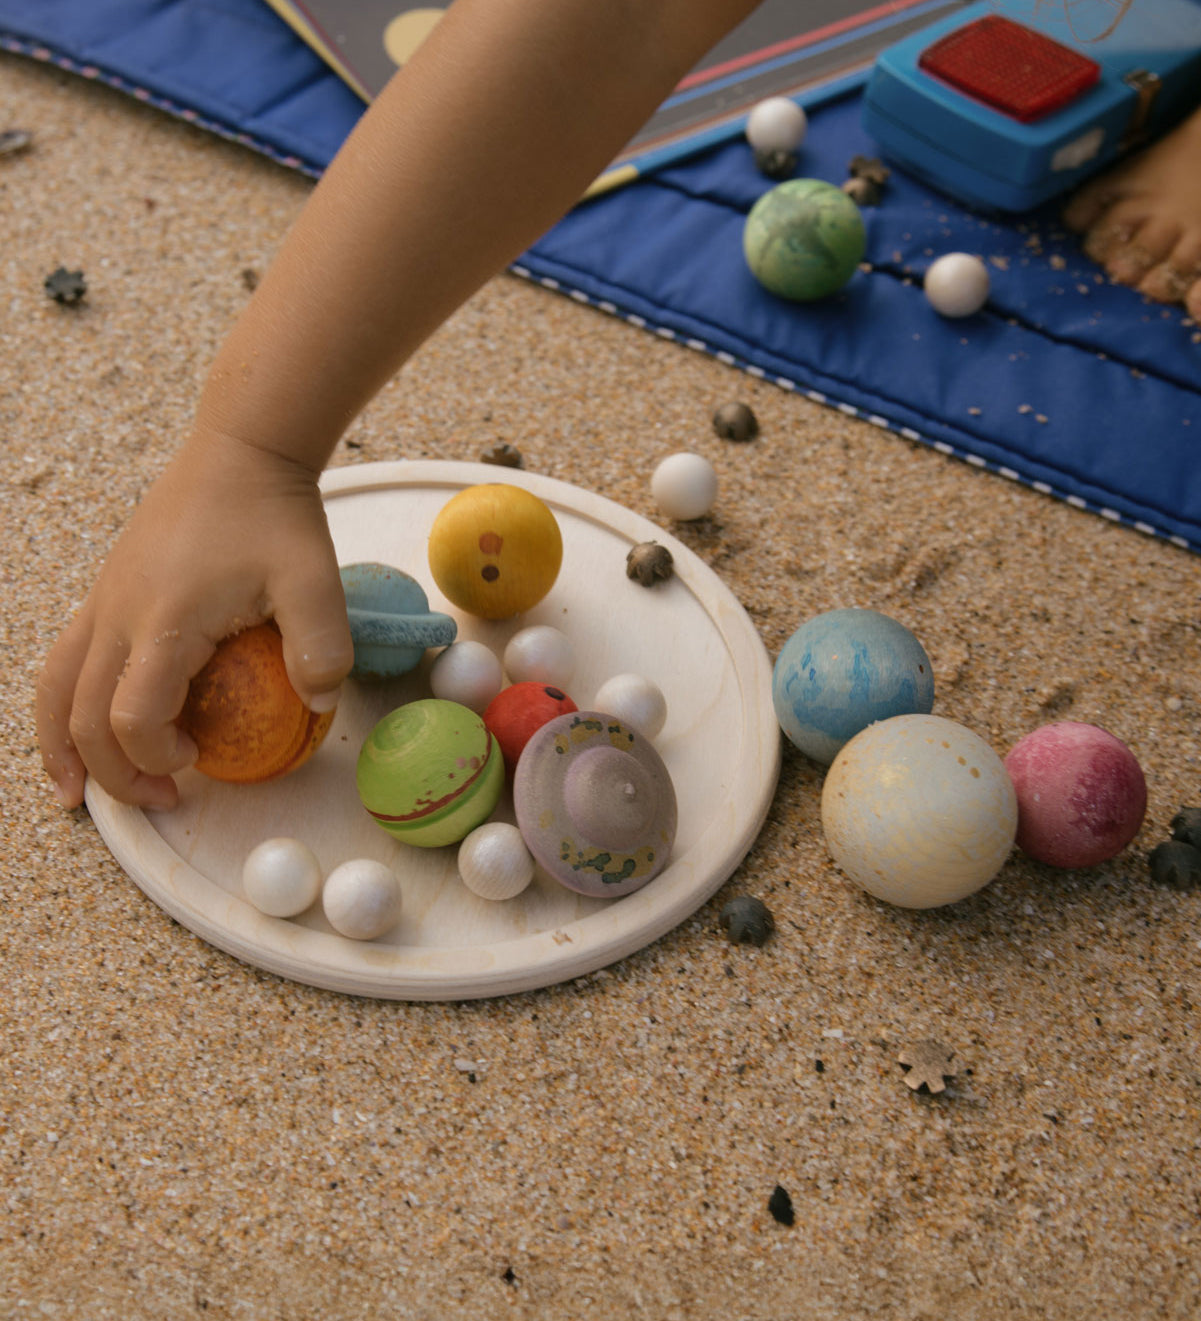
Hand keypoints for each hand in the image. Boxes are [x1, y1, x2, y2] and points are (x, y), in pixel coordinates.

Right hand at [36, 431, 353, 809]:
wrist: (241, 452)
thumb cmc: (276, 516)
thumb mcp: (315, 581)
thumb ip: (322, 648)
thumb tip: (318, 707)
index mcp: (163, 621)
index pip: (130, 716)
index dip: (152, 756)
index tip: (196, 763)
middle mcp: (117, 615)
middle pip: (82, 715)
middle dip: (112, 772)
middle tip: (159, 801)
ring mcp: (104, 601)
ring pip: (56, 687)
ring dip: (62, 746)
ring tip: (75, 793)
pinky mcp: (107, 591)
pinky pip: (67, 659)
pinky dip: (64, 704)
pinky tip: (81, 726)